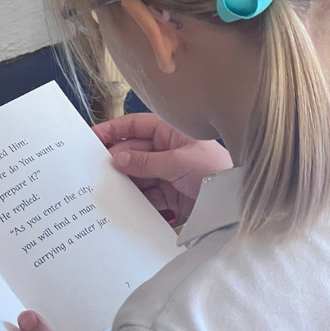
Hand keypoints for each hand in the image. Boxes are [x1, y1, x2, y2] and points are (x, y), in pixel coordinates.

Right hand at [92, 113, 232, 225]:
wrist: (237, 204)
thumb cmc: (216, 172)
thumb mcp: (179, 162)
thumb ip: (146, 161)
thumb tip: (117, 158)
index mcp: (170, 132)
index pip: (134, 126)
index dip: (113, 130)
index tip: (92, 138)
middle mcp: (165, 149)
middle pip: (132, 151)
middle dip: (114, 160)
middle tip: (92, 169)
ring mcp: (166, 172)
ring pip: (135, 174)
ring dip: (122, 182)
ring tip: (103, 189)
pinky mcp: (168, 194)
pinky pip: (145, 194)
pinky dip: (134, 199)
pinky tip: (121, 204)